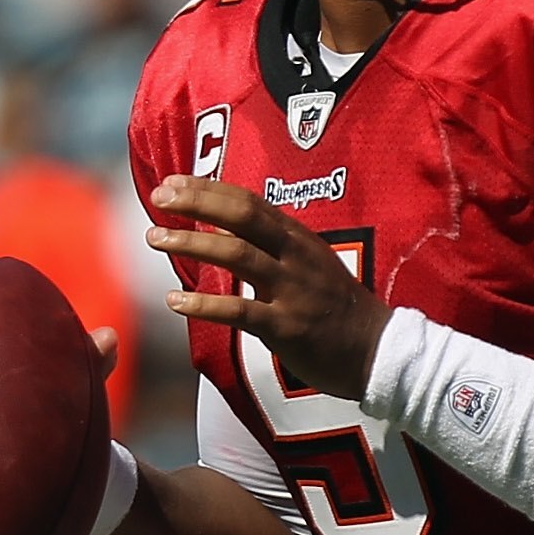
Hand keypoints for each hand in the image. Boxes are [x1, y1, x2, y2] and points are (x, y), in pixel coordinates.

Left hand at [147, 178, 390, 399]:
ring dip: (192, 244)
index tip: (172, 182)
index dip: (208, 189)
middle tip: (159, 197)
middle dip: (197, 203)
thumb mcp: (311, 265)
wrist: (378, 352)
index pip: (248, 202)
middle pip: (241, 217)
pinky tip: (175, 301)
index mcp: (298, 239)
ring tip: (155, 239)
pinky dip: (204, 305)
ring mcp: (292, 290)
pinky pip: (239, 311)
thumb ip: (274, 247)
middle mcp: (294, 257)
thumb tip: (227, 233)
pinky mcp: (286, 327)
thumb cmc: (337, 309)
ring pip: (236, 255)